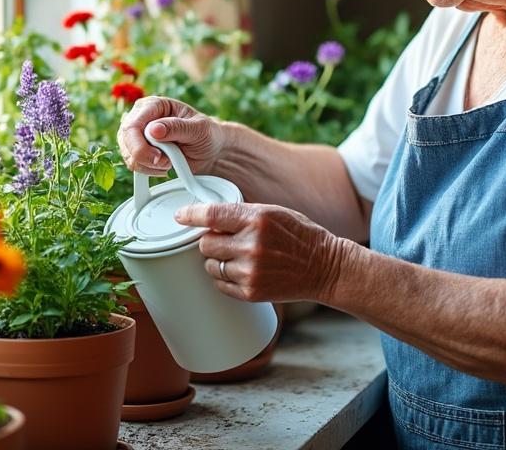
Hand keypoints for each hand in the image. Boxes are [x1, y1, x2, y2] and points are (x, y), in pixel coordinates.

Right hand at [117, 96, 228, 175]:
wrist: (208, 150)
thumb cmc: (205, 133)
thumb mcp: (198, 128)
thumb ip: (176, 127)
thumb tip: (154, 130)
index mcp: (154, 105)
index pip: (133, 125)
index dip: (141, 145)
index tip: (159, 158)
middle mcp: (141, 118)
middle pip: (126, 141)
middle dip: (145, 158)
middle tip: (167, 162)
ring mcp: (137, 135)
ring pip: (128, 155)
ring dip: (148, 166)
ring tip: (169, 162)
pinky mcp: (138, 151)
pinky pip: (133, 164)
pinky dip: (148, 170)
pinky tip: (163, 167)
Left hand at [175, 202, 350, 303]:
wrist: (324, 266)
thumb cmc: (299, 236)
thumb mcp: (273, 213)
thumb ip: (241, 214)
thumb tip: (206, 219)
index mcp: (257, 219)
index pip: (212, 215)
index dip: (191, 214)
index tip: (181, 216)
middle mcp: (251, 245)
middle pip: (205, 243)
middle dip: (211, 241)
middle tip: (226, 240)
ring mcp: (250, 271)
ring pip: (210, 265)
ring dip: (218, 261)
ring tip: (240, 257)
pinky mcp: (250, 292)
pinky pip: (219, 284)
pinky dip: (225, 278)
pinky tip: (243, 272)